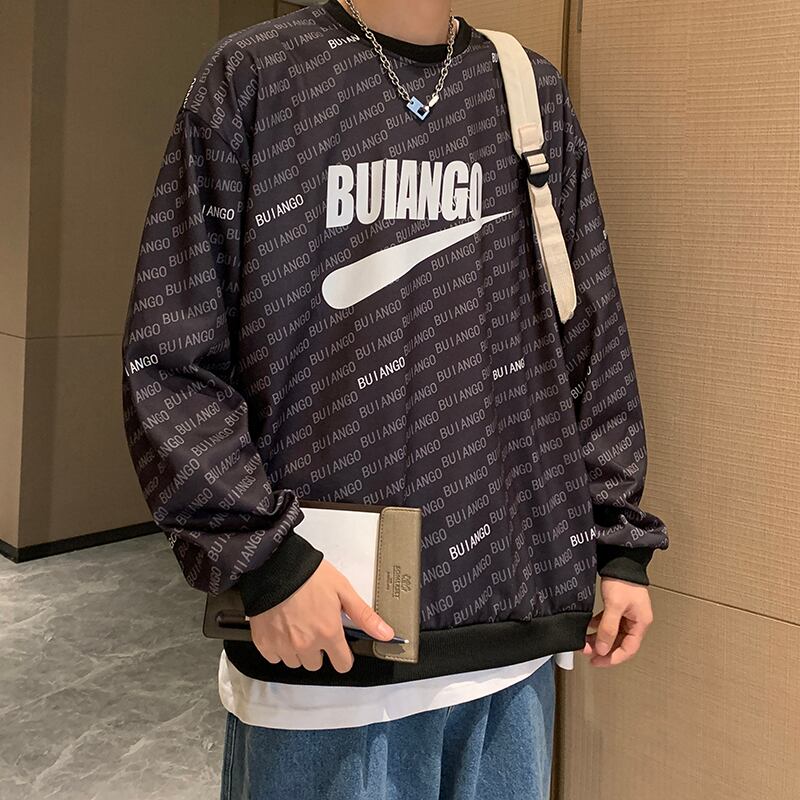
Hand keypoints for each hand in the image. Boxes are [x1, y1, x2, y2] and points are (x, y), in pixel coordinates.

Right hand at [247, 559, 395, 672]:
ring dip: (298, 650)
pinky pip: (275, 657)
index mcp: (328, 633)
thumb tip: (387, 634)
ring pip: (295, 662)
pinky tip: (281, 628)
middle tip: (314, 627)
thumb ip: (364, 616)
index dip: (343, 655)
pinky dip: (278, 647)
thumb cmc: (309, 575)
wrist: (275, 566)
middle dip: (318, 650)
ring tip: (296, 625)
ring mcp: (284, 646)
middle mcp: (306, 645)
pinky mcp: (264, 643)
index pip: (342, 664)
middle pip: (317, 664)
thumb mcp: (343, 590)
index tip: (338, 645)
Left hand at [581, 577, 653, 666]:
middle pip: (619, 643)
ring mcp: (626, 615)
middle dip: (602, 648)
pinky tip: (586, 627)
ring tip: (583, 641)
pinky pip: (608, 623)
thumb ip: (608, 628)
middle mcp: (635, 621)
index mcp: (640, 623)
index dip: (612, 658)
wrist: (620, 560)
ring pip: (612, 634)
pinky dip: (598, 627)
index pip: (628, 649)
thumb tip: (602, 648)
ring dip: (598, 638)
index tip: (597, 661)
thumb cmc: (623, 581)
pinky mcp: (618, 608)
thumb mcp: (615, 606)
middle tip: (586, 651)